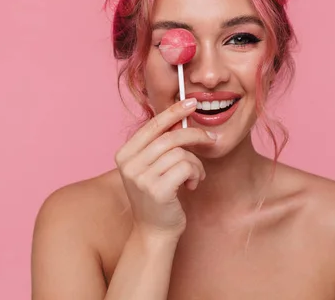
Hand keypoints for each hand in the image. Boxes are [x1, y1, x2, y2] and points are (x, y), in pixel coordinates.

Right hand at [114, 98, 215, 239]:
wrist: (153, 233)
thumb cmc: (158, 196)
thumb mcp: (151, 167)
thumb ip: (159, 145)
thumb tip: (180, 116)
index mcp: (124, 154)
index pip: (152, 126)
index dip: (173, 111)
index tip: (192, 102)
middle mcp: (129, 164)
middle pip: (169, 137)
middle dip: (194, 135)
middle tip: (211, 139)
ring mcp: (140, 178)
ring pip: (181, 153)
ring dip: (195, 163)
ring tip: (195, 175)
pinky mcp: (157, 190)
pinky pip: (187, 167)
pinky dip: (196, 173)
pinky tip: (192, 185)